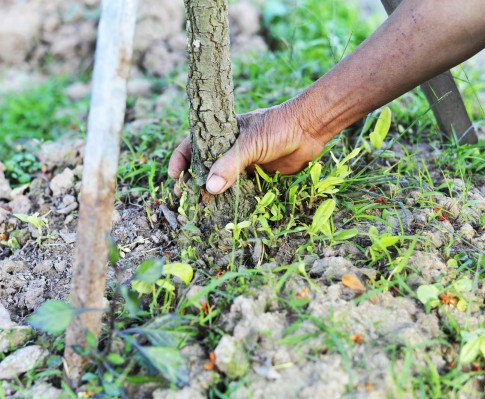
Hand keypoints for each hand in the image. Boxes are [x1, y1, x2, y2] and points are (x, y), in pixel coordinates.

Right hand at [168, 101, 326, 194]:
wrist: (310, 129)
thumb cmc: (278, 127)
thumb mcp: (250, 143)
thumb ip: (229, 165)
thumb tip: (209, 189)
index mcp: (222, 132)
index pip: (193, 144)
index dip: (180, 159)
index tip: (174, 176)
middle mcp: (229, 147)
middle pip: (203, 165)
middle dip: (190, 181)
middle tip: (181, 198)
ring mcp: (242, 162)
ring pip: (220, 180)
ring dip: (209, 193)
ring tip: (198, 207)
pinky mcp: (256, 175)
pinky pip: (238, 190)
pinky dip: (229, 200)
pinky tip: (221, 210)